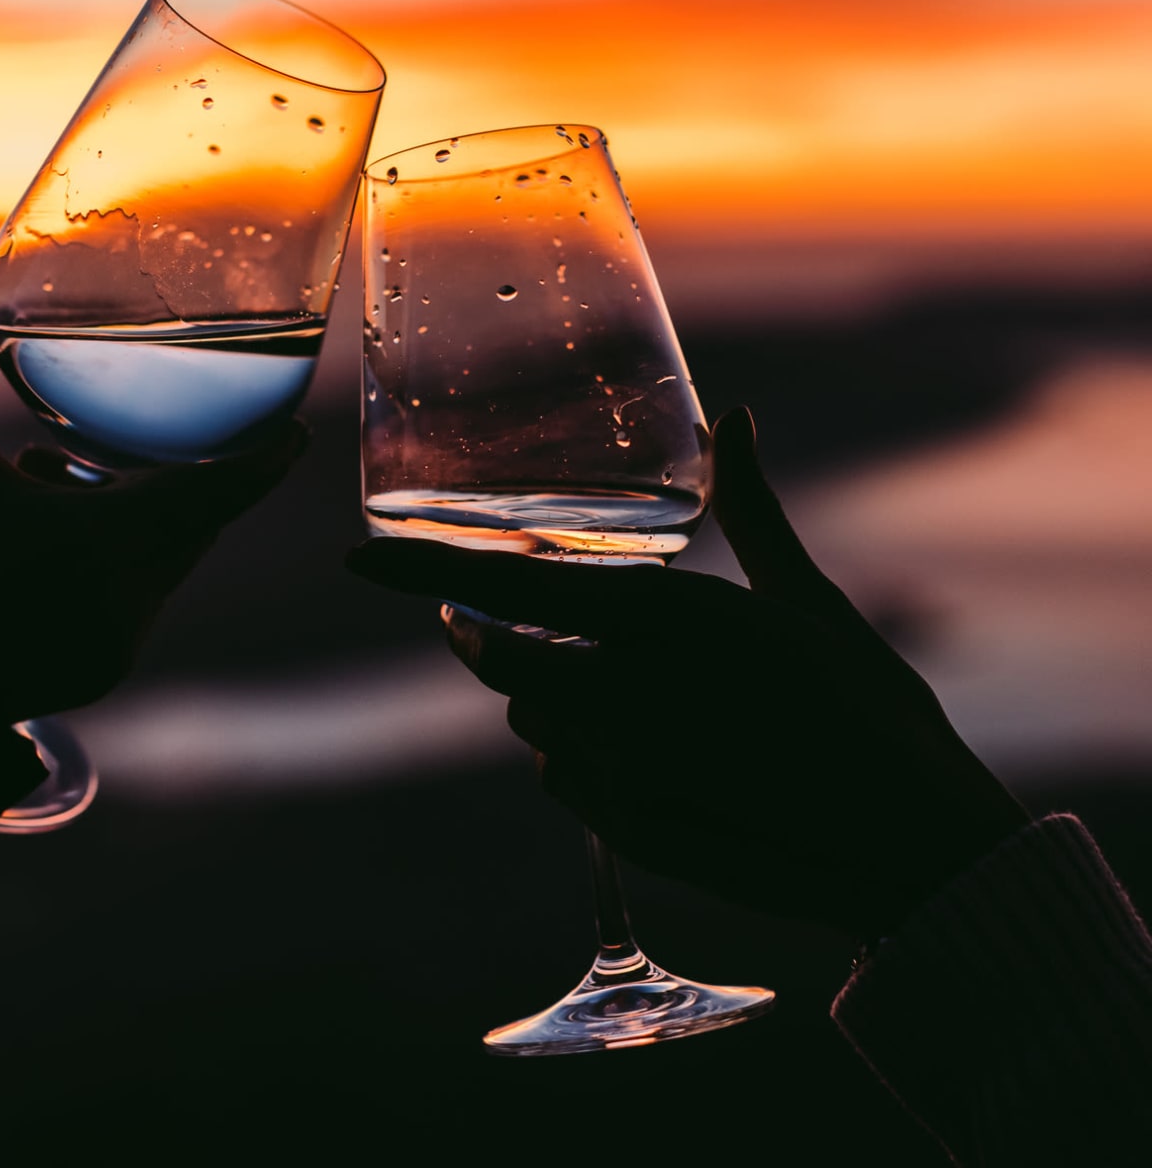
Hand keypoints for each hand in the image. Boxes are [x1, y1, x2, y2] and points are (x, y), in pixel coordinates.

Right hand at [0, 209, 305, 725]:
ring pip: (164, 562)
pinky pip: (134, 602)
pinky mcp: (96, 677)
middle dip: (177, 474)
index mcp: (104, 545)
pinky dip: (115, 562)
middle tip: (150, 430)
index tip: (300, 429)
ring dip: (136, 515)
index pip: (222, 492)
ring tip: (50, 479)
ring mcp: (114, 651)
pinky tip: (43, 538)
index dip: (266, 456)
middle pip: (192, 521)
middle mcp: (126, 606)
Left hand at [347, 408, 1027, 939]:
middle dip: (496, 640)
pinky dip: (587, 760)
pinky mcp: (627, 831)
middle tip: (506, 621)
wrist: (907, 843)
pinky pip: (569, 783)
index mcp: (657, 620)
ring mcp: (617, 771)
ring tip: (623, 690)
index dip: (419, 574)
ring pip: (536, 723)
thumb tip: (735, 419)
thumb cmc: (866, 706)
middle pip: (502, 662)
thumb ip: (752, 508)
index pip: (506, 589)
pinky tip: (650, 753)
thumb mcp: (806, 598)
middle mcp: (619, 694)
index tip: (356, 560)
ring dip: (554, 700)